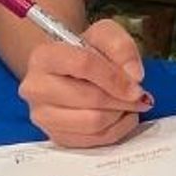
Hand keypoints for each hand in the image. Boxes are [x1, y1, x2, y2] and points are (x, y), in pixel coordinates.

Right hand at [18, 19, 152, 149]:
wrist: (68, 70)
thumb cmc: (86, 51)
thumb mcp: (105, 35)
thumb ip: (121, 46)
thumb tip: (134, 75)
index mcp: (44, 57)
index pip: (84, 65)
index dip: (116, 77)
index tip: (137, 86)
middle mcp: (36, 88)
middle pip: (90, 98)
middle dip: (122, 100)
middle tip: (139, 97)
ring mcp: (42, 116)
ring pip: (92, 123)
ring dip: (120, 115)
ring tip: (129, 105)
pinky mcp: (55, 136)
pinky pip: (93, 140)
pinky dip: (116, 130)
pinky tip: (122, 117)